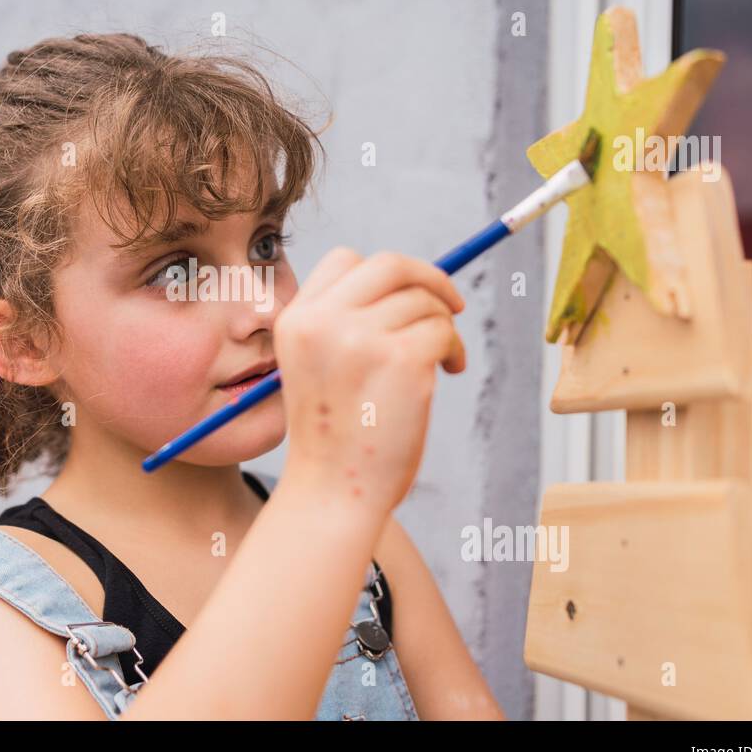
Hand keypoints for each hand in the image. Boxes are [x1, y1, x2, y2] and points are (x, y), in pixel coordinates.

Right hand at [274, 247, 465, 516]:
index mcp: (296, 319)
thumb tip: (409, 283)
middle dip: (428, 278)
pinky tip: (447, 372)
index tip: (407, 295)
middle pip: (389, 265)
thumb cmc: (335, 436)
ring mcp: (360, 337)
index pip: (346, 259)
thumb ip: (345, 323)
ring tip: (442, 362)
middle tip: (452, 303)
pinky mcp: (401, 358)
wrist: (333, 492)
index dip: (384, 274)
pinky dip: (454, 349)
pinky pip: (443, 331)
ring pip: (423, 301)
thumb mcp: (319, 365)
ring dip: (444, 326)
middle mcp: (322, 321)